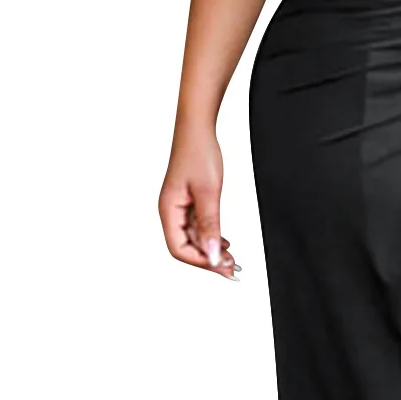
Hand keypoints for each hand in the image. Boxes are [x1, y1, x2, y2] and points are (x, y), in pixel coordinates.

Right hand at [159, 125, 240, 279]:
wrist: (198, 130)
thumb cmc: (199, 154)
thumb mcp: (209, 192)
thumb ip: (210, 225)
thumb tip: (212, 255)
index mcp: (168, 210)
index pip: (178, 248)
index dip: (199, 261)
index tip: (222, 266)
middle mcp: (171, 212)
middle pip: (186, 246)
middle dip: (208, 259)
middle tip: (232, 269)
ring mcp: (180, 207)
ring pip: (194, 238)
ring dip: (211, 250)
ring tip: (232, 258)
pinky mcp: (189, 202)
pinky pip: (198, 226)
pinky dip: (211, 236)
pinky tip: (224, 242)